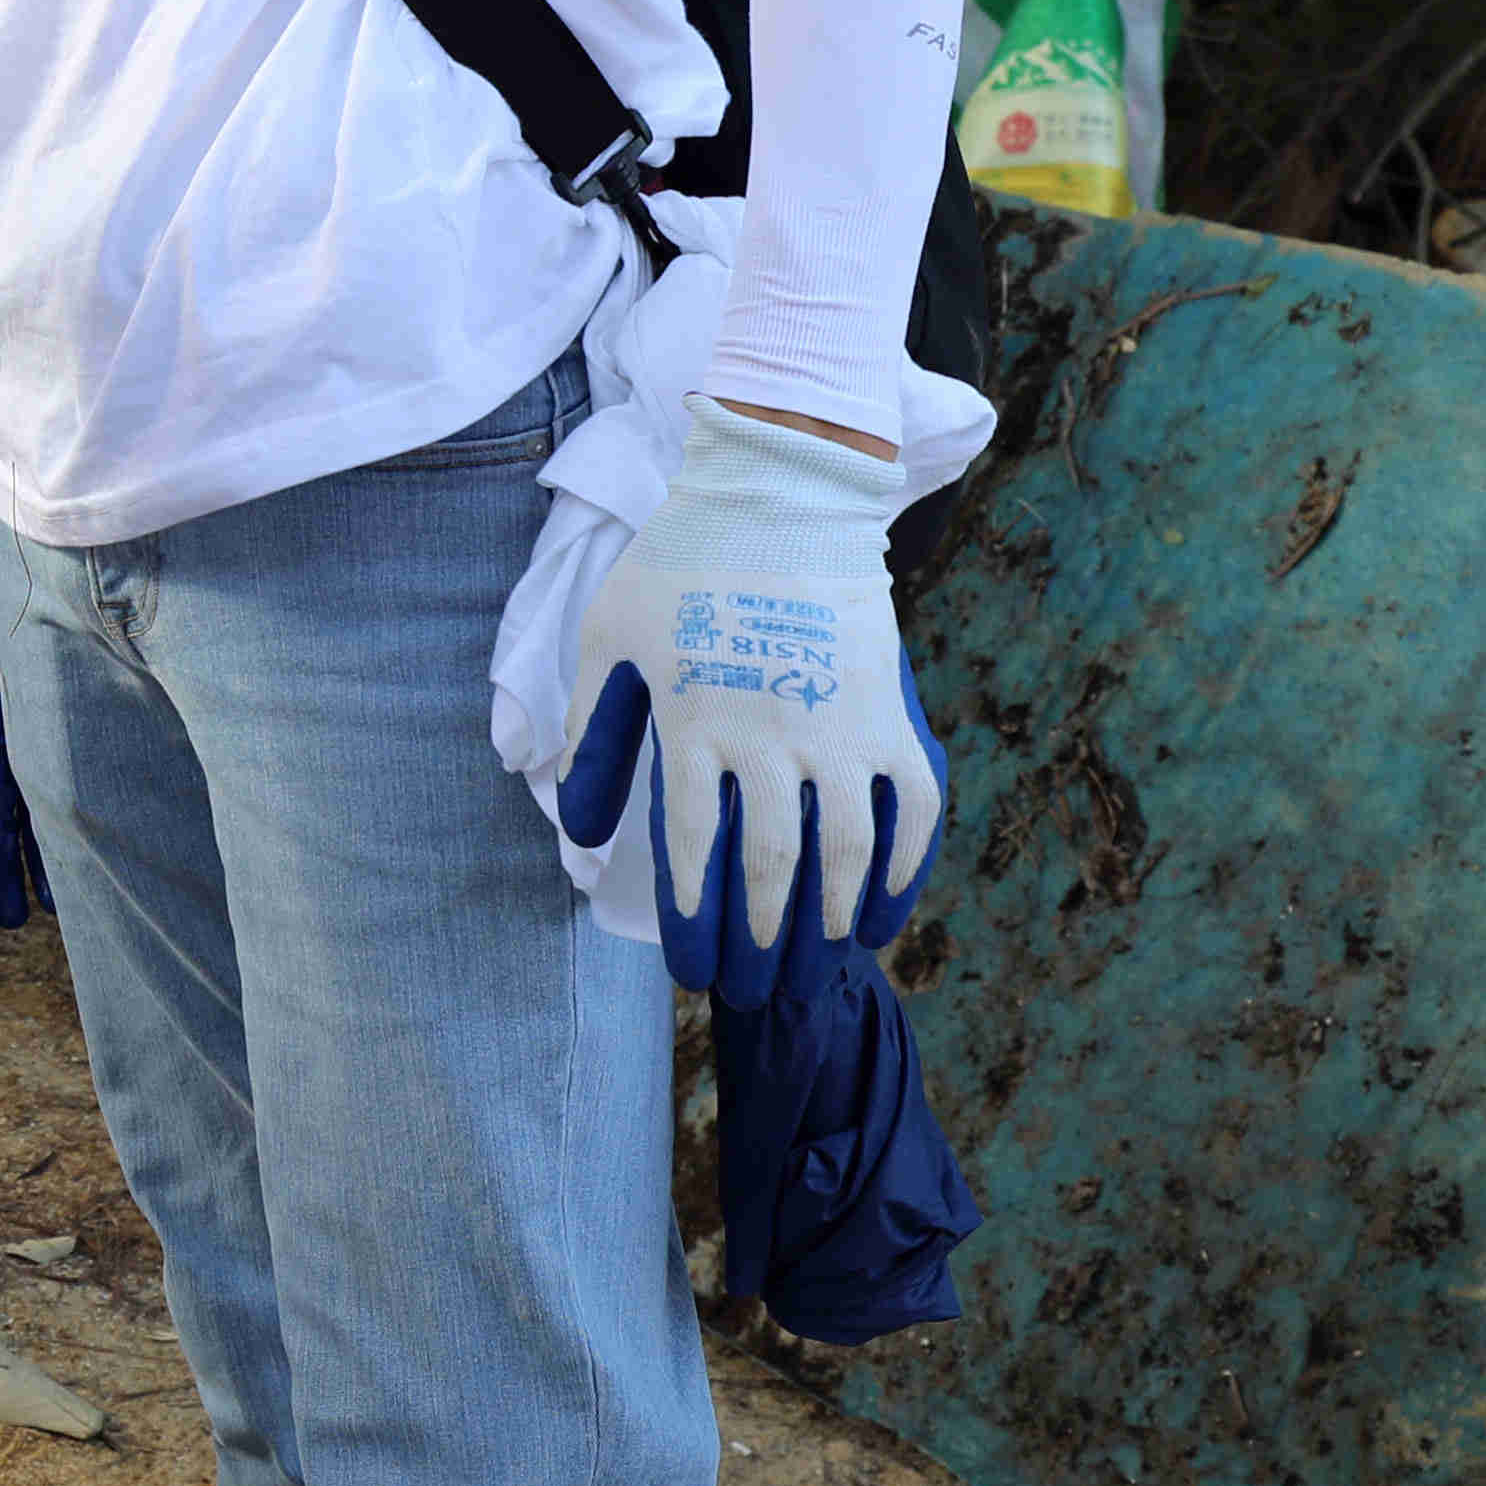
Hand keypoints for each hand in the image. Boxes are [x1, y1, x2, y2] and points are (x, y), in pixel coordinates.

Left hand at [550, 398, 946, 1010]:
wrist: (781, 492)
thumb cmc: (680, 565)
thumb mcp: (608, 637)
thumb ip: (592, 734)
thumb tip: (575, 829)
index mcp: (693, 719)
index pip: (691, 845)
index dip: (692, 915)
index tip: (692, 966)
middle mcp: (768, 732)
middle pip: (766, 865)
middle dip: (757, 942)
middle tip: (748, 993)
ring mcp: (838, 724)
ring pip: (843, 850)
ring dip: (826, 920)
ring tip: (810, 964)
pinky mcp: (890, 710)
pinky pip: (910, 808)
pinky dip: (902, 869)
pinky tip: (877, 917)